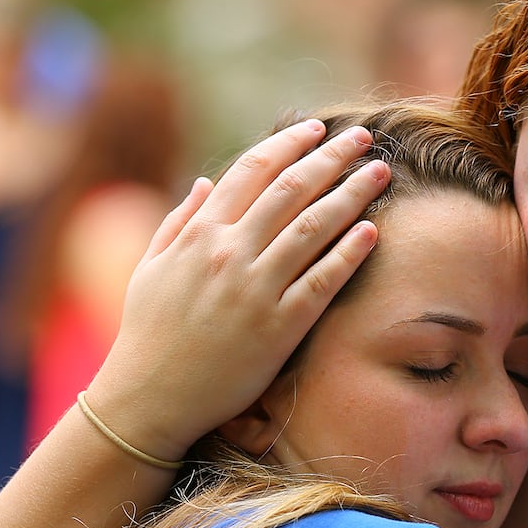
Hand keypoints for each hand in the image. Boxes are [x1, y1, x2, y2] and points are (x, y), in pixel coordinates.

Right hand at [87, 119, 390, 459]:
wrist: (149, 398)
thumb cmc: (148, 334)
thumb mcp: (151, 268)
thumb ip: (179, 221)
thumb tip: (204, 181)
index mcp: (199, 233)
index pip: (252, 170)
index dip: (288, 144)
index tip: (316, 128)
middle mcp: (229, 253)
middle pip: (291, 189)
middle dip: (331, 157)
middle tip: (362, 137)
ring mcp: (255, 289)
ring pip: (313, 227)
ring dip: (351, 193)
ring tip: (379, 172)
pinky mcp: (278, 327)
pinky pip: (322, 281)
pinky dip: (349, 252)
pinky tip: (372, 230)